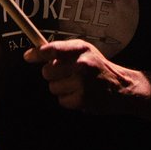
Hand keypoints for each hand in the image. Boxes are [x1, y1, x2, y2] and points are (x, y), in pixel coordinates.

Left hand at [24, 39, 149, 113]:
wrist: (122, 87)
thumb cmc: (98, 67)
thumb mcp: (85, 51)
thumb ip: (63, 50)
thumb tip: (35, 53)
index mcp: (81, 49)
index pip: (52, 49)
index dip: (37, 54)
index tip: (28, 57)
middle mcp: (81, 64)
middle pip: (47, 71)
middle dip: (52, 74)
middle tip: (64, 75)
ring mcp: (82, 83)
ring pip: (52, 87)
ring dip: (60, 88)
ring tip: (76, 85)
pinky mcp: (82, 99)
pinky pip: (61, 100)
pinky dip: (68, 100)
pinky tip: (80, 94)